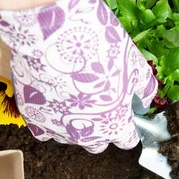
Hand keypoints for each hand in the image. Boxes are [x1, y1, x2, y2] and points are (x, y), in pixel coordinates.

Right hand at [0, 0, 156, 152]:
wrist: (53, 34)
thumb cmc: (100, 49)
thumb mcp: (134, 64)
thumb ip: (144, 88)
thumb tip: (145, 99)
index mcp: (115, 125)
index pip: (126, 140)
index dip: (128, 128)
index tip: (125, 114)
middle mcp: (87, 135)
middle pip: (97, 144)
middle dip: (102, 129)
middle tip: (100, 102)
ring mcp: (58, 130)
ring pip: (70, 137)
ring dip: (75, 124)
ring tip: (73, 95)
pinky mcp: (33, 119)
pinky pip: (44, 130)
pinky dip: (49, 120)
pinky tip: (52, 100)